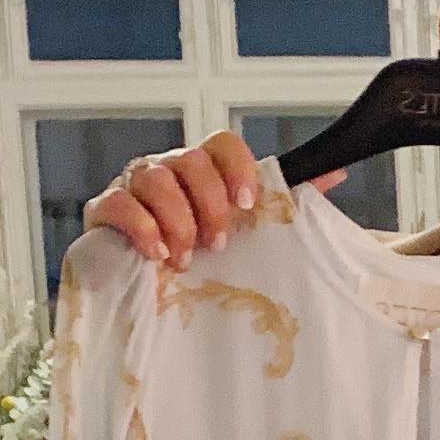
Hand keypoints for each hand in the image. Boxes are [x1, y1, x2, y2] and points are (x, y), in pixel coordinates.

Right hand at [83, 129, 314, 265]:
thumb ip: (288, 200)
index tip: (248, 203)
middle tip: (218, 243)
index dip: (236, 168)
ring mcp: (133, 186)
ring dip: (177, 220)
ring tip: (187, 257)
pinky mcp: (104, 212)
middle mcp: (169, 169)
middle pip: (189, 160)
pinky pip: (119, 204)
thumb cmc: (202, 257)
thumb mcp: (250, 231)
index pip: (221, 144)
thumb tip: (335, 174)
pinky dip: (141, 227)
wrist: (151, 295)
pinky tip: (157, 252)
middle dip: (209, 204)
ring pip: (154, 178)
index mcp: (204, 170)